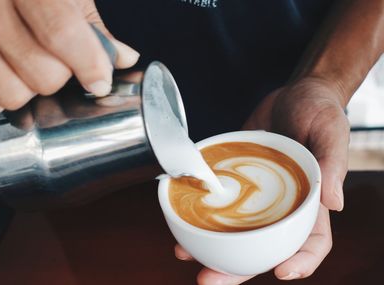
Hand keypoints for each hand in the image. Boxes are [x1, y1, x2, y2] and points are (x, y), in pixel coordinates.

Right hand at [0, 0, 138, 114]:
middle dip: (62, 78)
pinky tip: (8, 75)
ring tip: (32, 69)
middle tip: (62, 65)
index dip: (88, 64)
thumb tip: (124, 58)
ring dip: (31, 91)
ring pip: (12, 93)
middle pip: (42, 74)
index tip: (100, 82)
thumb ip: (93, 26)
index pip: (61, 32)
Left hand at [174, 76, 349, 283]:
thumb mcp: (332, 131)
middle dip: (236, 270)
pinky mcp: (234, 177)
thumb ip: (333, 164)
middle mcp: (280, 205)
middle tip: (207, 280)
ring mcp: (255, 194)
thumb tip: (333, 203)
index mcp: (309, 201)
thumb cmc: (321, 111)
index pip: (310, 242)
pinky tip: (179, 220)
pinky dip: (198, 213)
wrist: (294, 94)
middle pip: (261, 248)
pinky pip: (217, 200)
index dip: (300, 262)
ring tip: (184, 254)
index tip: (280, 272)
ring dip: (209, 248)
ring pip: (233, 231)